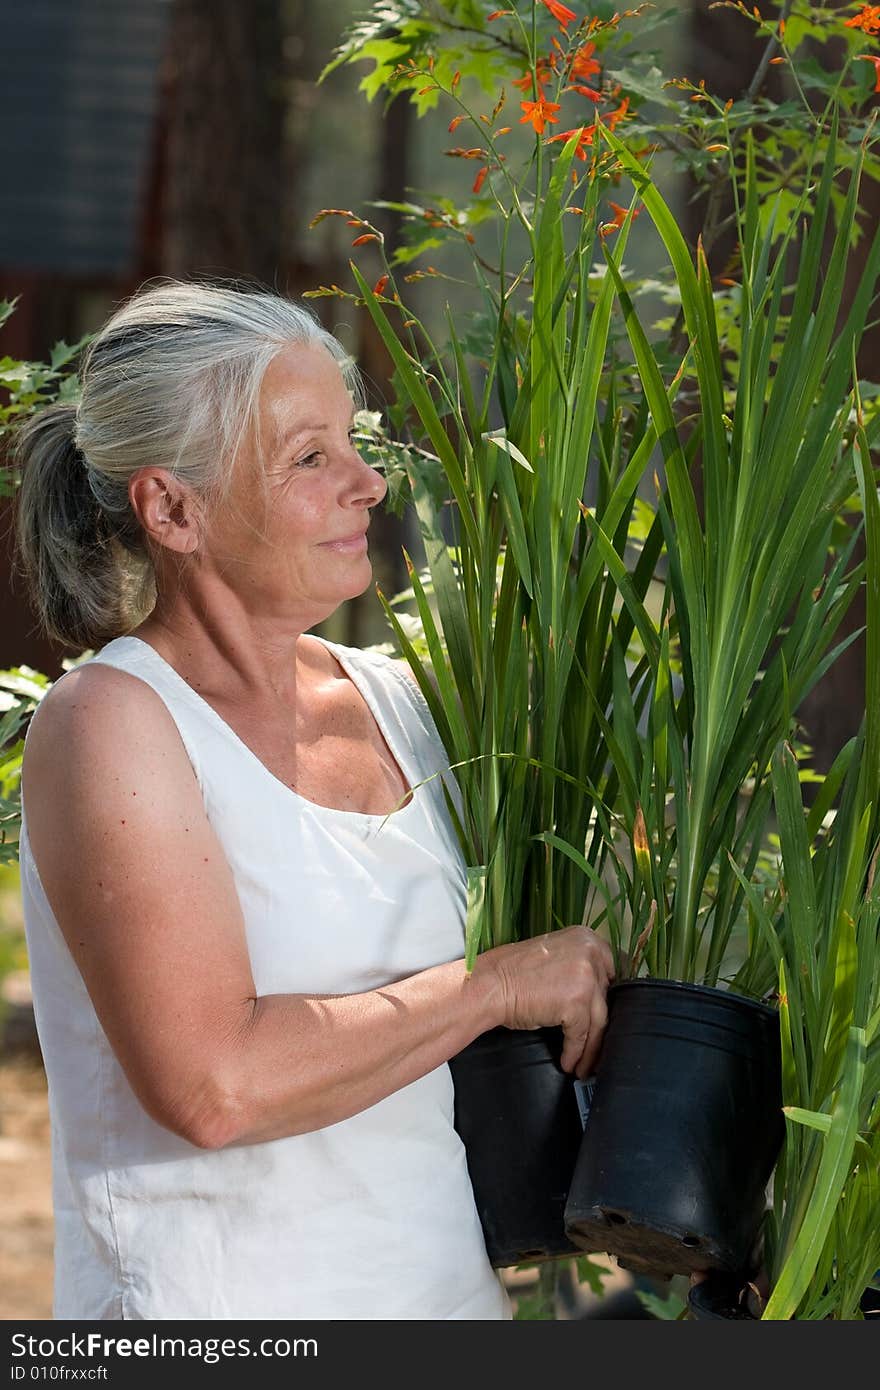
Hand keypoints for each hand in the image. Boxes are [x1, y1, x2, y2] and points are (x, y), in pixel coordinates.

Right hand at [482, 925, 614, 1079]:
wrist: (489, 985)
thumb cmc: (512, 974)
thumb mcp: (554, 957)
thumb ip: (579, 968)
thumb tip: (597, 997)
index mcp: (586, 937)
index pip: (611, 971)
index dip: (607, 998)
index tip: (605, 1018)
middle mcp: (591, 952)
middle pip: (605, 999)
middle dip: (601, 1027)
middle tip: (596, 1047)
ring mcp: (586, 976)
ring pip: (598, 1021)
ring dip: (591, 1048)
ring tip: (583, 1064)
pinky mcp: (577, 1001)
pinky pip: (582, 1035)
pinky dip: (575, 1052)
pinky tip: (568, 1062)